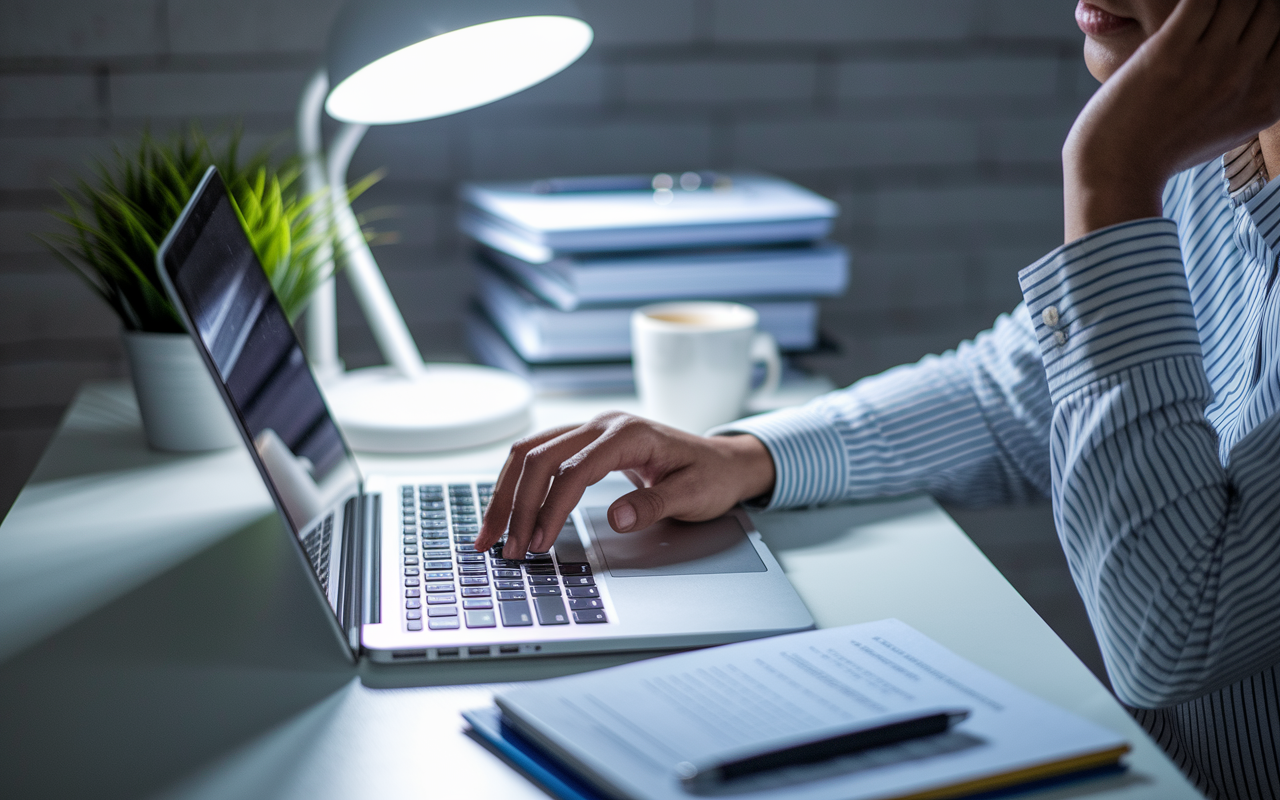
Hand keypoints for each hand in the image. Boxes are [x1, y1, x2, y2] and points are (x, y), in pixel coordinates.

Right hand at [474, 412, 775, 559]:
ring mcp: (590, 431)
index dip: (551, 508)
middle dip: (515, 504)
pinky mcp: (584, 443)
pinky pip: (539, 456)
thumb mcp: (694, 495)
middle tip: (504, 547)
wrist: (723, 460)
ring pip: (530, 453)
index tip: (538, 543)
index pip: (574, 470)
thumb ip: (655, 504)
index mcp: (628, 434)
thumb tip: (618, 518)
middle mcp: (601, 426)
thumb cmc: (710, 476)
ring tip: (490, 533)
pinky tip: (507, 510)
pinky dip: (517, 484)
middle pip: (539, 457)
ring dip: (506, 493)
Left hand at [1064, 0, 1279, 239]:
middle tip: (1222, 14)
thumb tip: (1265, 60)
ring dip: (1222, 0)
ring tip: (1204, 10)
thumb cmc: (1165, 148)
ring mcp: (1210, 64)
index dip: (1268, 18)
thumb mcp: (1229, 129)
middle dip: (1249, 5)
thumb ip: (1253, 93)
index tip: (1250, 19)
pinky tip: (1182, 5)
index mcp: (1268, 99)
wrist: (1117, 170)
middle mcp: (1246, 80)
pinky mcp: (1170, 52)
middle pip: (1269, 9)